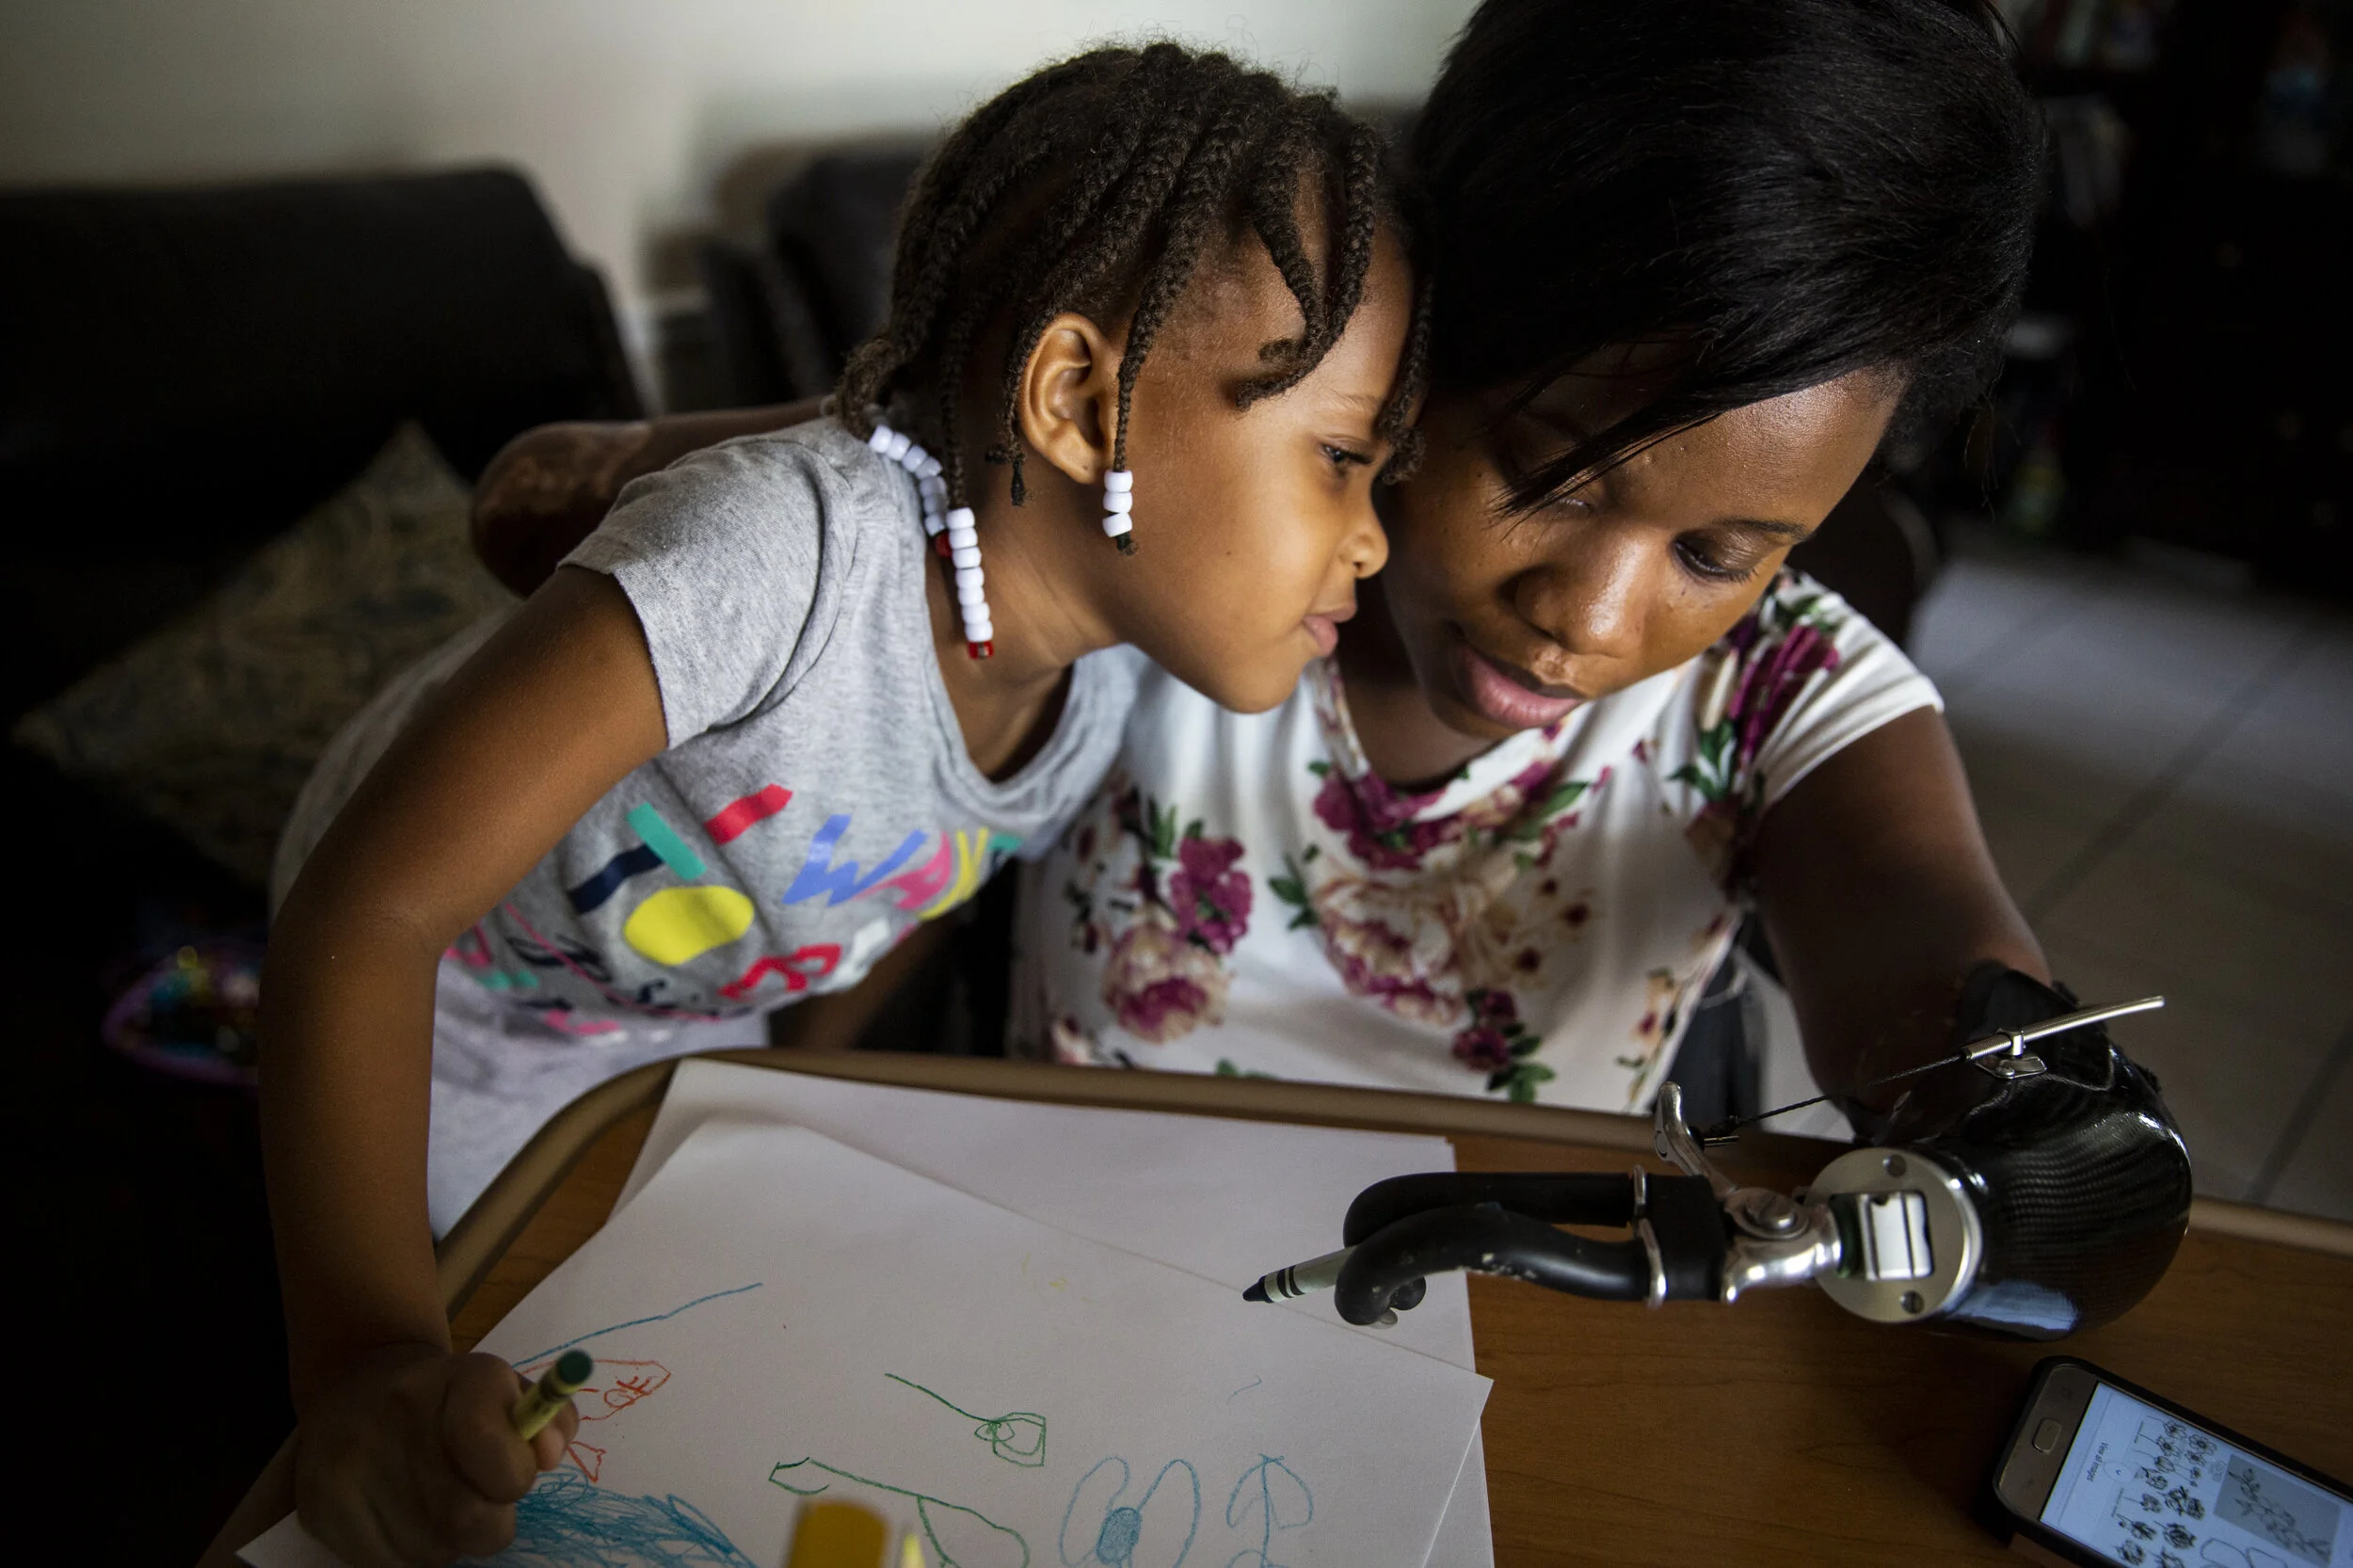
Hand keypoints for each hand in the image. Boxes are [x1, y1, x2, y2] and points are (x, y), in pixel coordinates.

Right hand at [293, 1343, 578, 1566]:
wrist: (358, 1385)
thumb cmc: (455, 1399)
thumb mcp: (511, 1393)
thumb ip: (552, 1422)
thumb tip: (547, 1457)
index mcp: (459, 1376)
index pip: (490, 1443)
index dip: (514, 1474)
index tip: (513, 1472)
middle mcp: (398, 1412)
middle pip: (467, 1517)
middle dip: (491, 1522)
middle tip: (483, 1502)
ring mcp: (350, 1462)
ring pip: (430, 1550)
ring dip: (448, 1540)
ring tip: (436, 1500)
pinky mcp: (318, 1505)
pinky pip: (387, 1565)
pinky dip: (406, 1553)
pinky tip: (401, 1514)